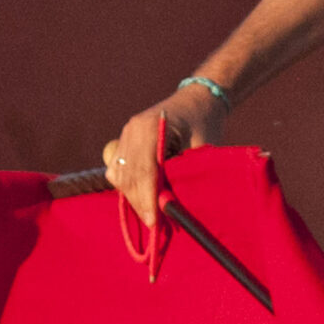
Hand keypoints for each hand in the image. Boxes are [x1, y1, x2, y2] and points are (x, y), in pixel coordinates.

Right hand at [101, 84, 230, 228]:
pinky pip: (118, 169)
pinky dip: (128, 185)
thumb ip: (185, 171)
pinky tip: (144, 197)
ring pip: (118, 175)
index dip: (147, 198)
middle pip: (127, 175)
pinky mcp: (125, 141)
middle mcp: (131, 130)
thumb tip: (171, 203)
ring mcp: (125, 135)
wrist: (198, 99)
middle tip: (154, 224)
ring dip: (132, 196)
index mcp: (149, 127)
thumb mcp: (202, 146)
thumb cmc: (205, 122)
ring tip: (151, 213)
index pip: (143, 170)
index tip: (154, 221)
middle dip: (139, 202)